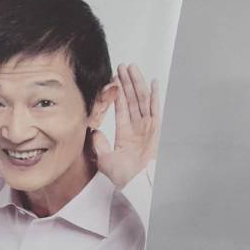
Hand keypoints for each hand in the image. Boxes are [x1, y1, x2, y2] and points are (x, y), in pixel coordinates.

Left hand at [91, 64, 159, 189]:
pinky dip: (155, 95)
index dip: (117, 94)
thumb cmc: (123, 176)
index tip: (113, 80)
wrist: (136, 183)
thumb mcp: (104, 158)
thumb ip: (99, 144)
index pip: (122, 108)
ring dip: (137, 84)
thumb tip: (92, 131)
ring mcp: (148, 127)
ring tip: (131, 68)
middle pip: (133, 100)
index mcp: (126, 134)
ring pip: (142, 100)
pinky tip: (152, 82)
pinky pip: (156, 108)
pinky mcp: (156, 129)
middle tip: (122, 66)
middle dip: (127, 83)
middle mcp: (138, 128)